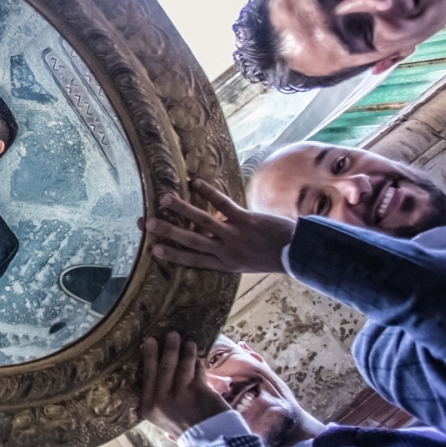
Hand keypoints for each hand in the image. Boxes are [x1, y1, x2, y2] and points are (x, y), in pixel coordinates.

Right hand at [139, 332, 231, 438]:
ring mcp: (180, 395)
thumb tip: (160, 364)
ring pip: (182, 366)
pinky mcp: (199, 392)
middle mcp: (161, 400)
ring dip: (186, 351)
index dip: (149, 356)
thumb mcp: (162, 415)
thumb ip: (159, 394)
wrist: (208, 440)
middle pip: (163, 367)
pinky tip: (197, 357)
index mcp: (148, 407)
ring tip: (188, 342)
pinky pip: (197, 371)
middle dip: (167, 348)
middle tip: (171, 334)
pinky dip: (197, 362)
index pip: (147, 375)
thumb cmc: (184, 426)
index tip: (149, 340)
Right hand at [142, 178, 293, 274]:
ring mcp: (235, 235)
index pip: (192, 259)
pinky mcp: (246, 220)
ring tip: (164, 199)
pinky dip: (209, 193)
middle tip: (147, 224)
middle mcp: (225, 251)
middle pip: (190, 240)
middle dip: (168, 231)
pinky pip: (223, 205)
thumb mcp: (247, 263)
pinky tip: (195, 182)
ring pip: (203, 222)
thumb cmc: (272, 257)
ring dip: (182, 209)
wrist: (298, 253)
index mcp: (224, 263)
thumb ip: (228, 253)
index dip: (172, 254)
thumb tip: (210, 241)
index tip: (153, 249)